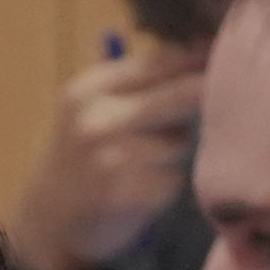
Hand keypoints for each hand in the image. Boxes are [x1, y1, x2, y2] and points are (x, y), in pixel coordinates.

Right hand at [12, 32, 206, 269]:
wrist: (49, 221)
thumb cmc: (83, 157)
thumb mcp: (93, 109)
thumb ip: (140, 82)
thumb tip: (204, 49)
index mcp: (89, 88)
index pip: (159, 60)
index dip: (196, 61)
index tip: (219, 63)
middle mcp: (97, 118)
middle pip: (180, 94)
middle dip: (203, 99)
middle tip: (221, 103)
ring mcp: (109, 157)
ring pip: (179, 141)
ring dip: (176, 152)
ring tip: (150, 163)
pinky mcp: (124, 194)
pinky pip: (173, 179)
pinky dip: (167, 185)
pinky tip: (144, 191)